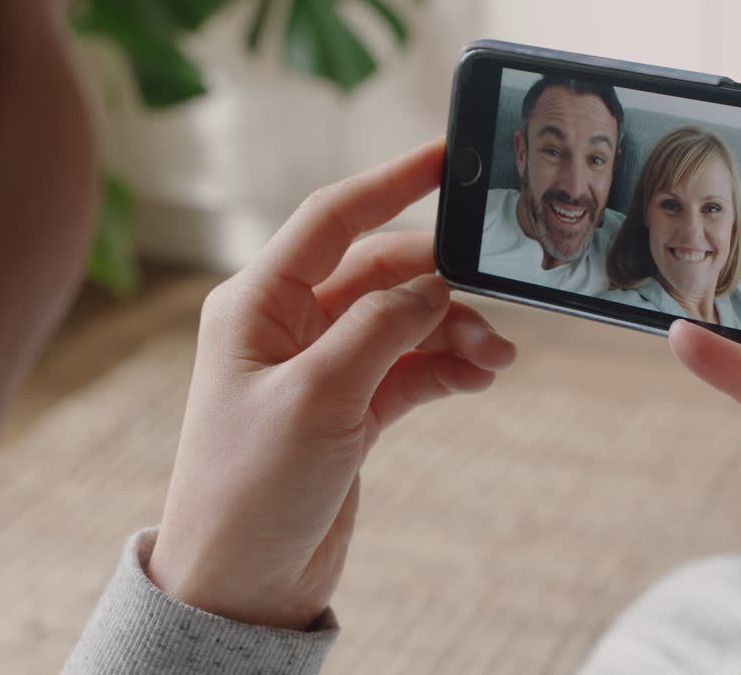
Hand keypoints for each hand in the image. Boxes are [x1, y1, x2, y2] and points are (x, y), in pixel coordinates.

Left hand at [146, 140, 515, 628]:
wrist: (243, 584)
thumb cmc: (250, 488)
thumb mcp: (316, 397)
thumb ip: (380, 329)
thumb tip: (435, 281)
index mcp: (258, 303)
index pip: (333, 218)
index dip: (391, 182)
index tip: (445, 156)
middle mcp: (290, 325)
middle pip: (382, 272)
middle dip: (440, 283)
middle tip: (497, 298)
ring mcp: (324, 366)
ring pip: (405, 321)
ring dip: (453, 331)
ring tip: (494, 357)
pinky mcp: (352, 407)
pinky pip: (411, 367)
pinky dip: (447, 367)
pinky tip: (478, 377)